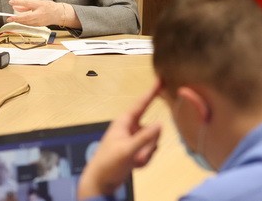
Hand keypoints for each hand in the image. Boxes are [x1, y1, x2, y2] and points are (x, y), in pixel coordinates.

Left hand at [7, 0, 63, 26]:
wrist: (58, 14)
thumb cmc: (49, 7)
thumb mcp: (38, 3)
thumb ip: (26, 5)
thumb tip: (16, 6)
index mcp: (39, 8)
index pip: (27, 5)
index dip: (18, 4)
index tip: (11, 2)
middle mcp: (39, 16)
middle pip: (25, 18)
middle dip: (16, 18)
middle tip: (8, 18)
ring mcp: (39, 22)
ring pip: (26, 22)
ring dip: (19, 21)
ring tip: (12, 19)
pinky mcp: (38, 25)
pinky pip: (29, 24)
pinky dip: (23, 22)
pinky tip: (20, 21)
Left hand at [77, 83, 162, 198]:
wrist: (101, 181)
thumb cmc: (109, 162)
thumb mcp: (128, 150)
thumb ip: (145, 138)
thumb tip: (161, 124)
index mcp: (125, 121)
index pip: (141, 103)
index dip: (152, 92)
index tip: (161, 79)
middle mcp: (130, 127)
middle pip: (152, 130)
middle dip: (149, 146)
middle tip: (138, 156)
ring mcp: (133, 139)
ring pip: (152, 143)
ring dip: (146, 155)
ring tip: (133, 162)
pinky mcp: (135, 150)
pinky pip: (149, 152)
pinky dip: (144, 160)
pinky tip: (134, 165)